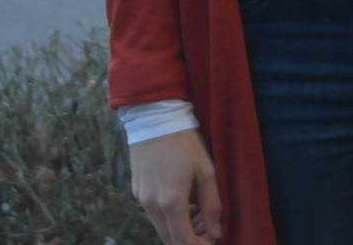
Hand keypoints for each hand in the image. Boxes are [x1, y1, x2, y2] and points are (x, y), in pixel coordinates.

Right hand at [128, 129, 221, 243]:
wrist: (154, 121)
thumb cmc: (185, 143)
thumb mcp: (206, 170)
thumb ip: (212, 204)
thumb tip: (216, 232)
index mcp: (171, 201)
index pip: (182, 240)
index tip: (212, 241)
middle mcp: (151, 206)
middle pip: (169, 238)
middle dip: (189, 239)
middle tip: (208, 228)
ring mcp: (141, 200)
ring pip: (160, 227)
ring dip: (178, 229)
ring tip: (198, 212)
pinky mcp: (136, 193)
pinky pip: (153, 215)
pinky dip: (168, 217)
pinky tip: (183, 203)